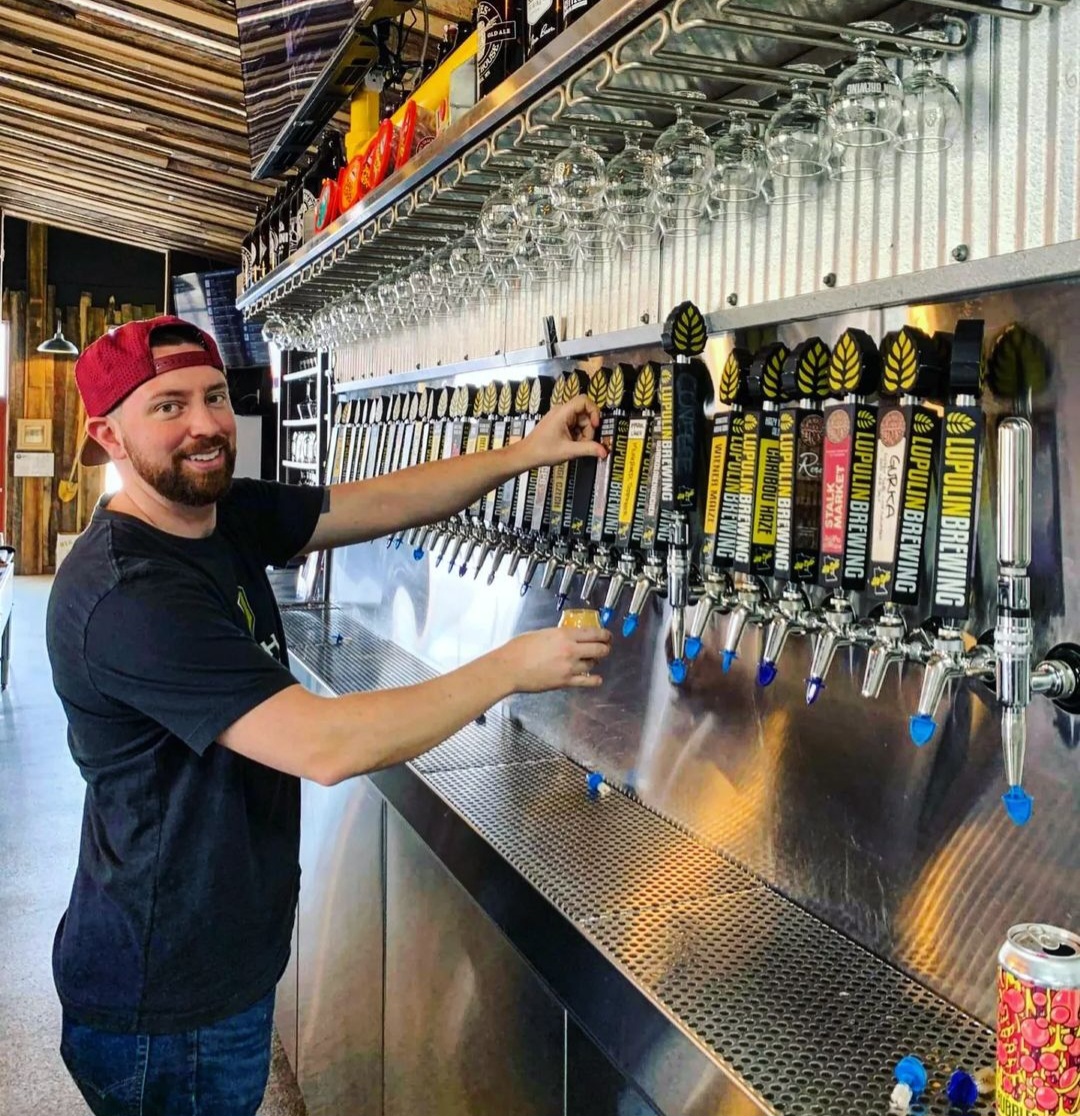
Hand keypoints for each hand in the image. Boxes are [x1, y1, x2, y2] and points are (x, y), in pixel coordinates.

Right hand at [496, 627, 612, 692]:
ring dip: (594, 662)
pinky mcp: (565, 682)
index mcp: (564, 634)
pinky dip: (594, 680)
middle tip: (605, 647)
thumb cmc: (519, 649)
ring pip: (593, 664)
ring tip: (591, 660)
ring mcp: (569, 667)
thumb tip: (568, 636)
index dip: (605, 634)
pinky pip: (586, 681)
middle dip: (605, 648)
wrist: (509, 668)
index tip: (608, 635)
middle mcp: (571, 650)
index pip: (594, 633)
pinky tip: (597, 679)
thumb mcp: (542, 633)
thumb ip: (558, 635)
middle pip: (600, 649)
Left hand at [515, 395, 607, 468]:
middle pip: (585, 414)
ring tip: (574, 447)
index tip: (595, 426)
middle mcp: (562, 411)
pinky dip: (577, 436)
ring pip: (581, 422)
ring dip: (583, 435)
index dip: (594, 412)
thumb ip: (588, 449)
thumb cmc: (543, 451)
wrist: (526, 455)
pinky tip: (571, 445)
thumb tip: (605, 451)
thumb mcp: (569, 451)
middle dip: (588, 430)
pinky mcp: (560, 423)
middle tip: (583, 444)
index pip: (584, 401)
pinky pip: (575, 426)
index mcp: (563, 412)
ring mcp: (560, 417)